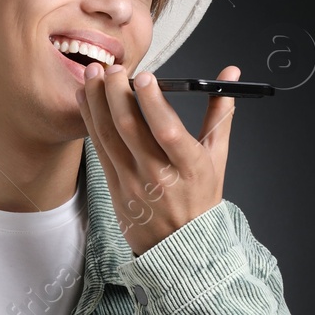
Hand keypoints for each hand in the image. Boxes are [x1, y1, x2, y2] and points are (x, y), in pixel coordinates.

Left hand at [76, 61, 237, 255]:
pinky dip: (90, 122)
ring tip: (92, 75)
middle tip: (113, 68)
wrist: (180, 246)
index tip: (145, 76)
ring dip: (96, 102)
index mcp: (189, 167)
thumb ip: (219, 114)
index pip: (167, 131)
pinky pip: (99, 150)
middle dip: (118, 93)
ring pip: (109, 136)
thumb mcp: (218, 158)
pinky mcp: (115, 189)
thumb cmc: (200, 199)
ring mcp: (133, 184)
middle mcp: (159, 176)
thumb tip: (229, 75)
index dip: (153, 102)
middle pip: (131, 129)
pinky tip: (85, 100)